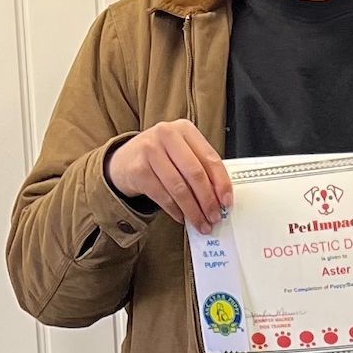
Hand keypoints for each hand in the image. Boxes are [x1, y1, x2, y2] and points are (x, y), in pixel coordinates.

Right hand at [106, 121, 231, 234]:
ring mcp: (150, 150)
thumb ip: (201, 168)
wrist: (125, 160)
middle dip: (208, 201)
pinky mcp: (138, 169)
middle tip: (214, 217)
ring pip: (179, 188)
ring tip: (200, 223)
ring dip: (193, 211)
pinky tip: (181, 217)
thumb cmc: (160, 157)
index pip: (210, 158)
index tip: (227, 202)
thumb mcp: (181, 153)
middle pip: (195, 174)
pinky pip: (163, 196)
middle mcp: (167, 135)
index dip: (222, 183)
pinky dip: (175, 210)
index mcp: (185, 129)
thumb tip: (220, 198)